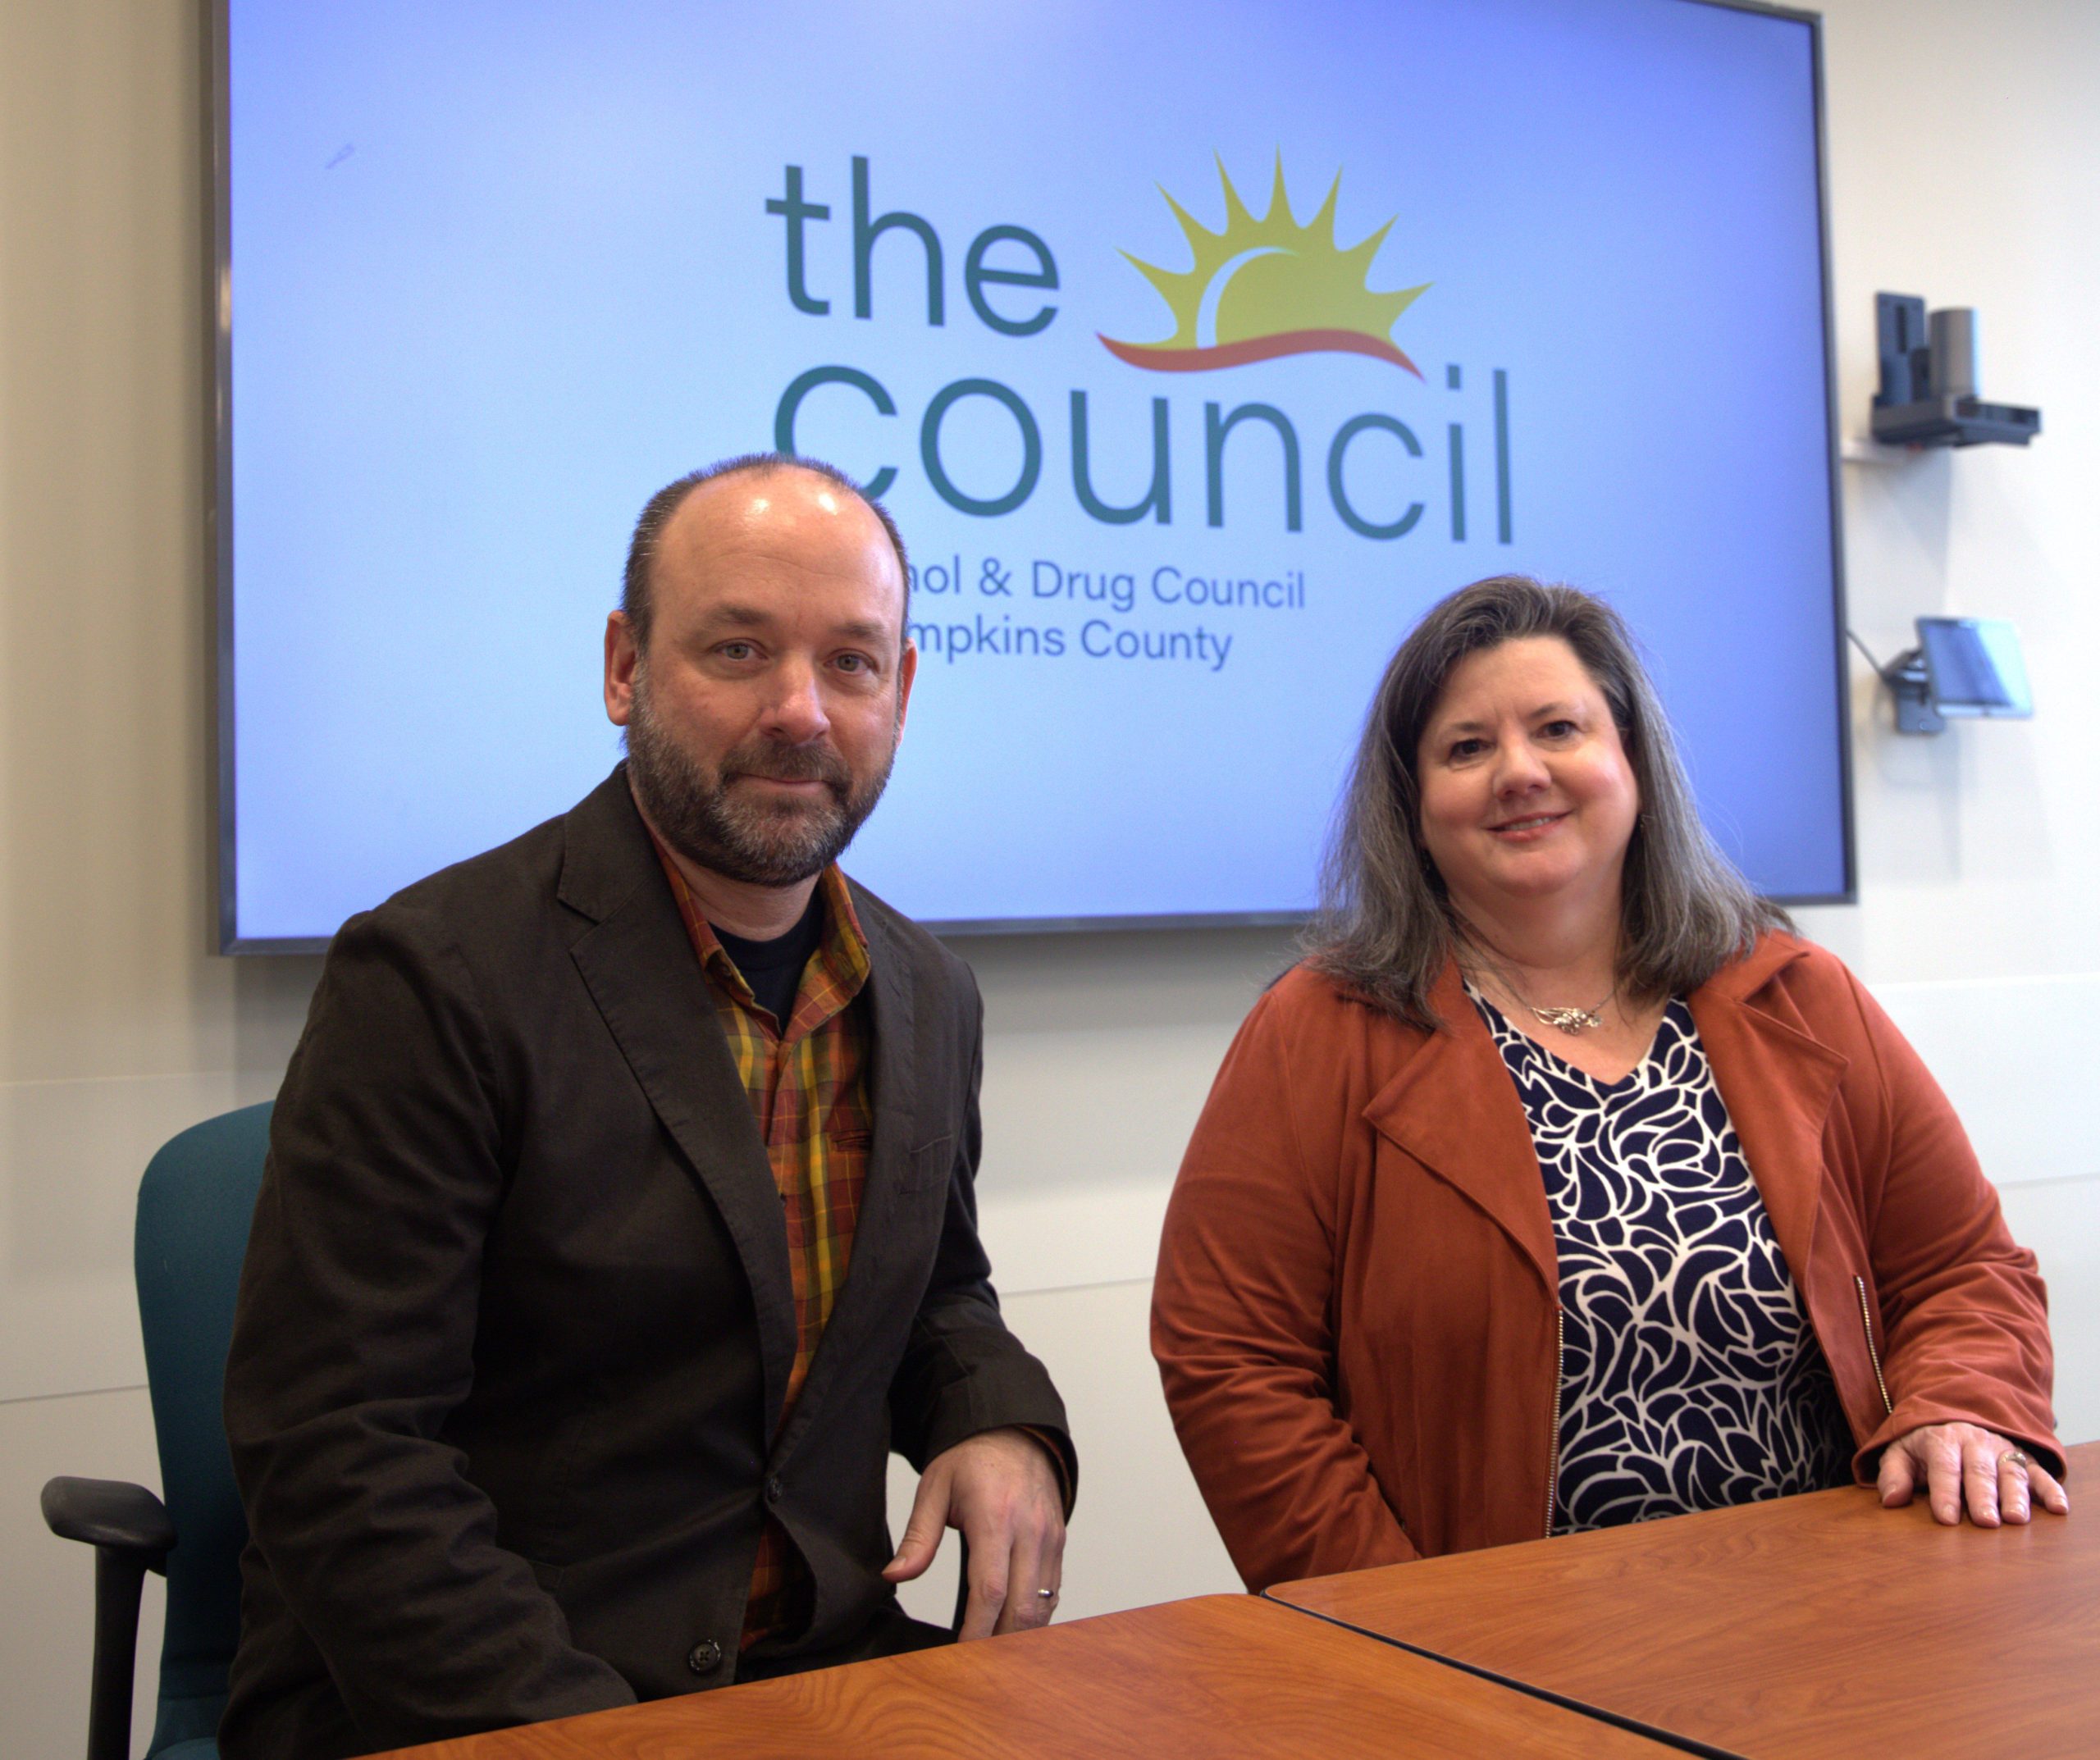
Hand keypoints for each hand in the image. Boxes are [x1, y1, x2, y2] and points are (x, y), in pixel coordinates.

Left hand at [882, 1427, 1065, 1638]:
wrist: (1014, 1431)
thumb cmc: (972, 1459)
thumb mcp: (934, 1488)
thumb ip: (918, 1536)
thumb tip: (895, 1575)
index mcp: (994, 1516)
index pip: (990, 1588)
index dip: (977, 1629)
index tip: (961, 1651)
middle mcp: (1029, 1528)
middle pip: (1022, 1606)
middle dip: (1000, 1641)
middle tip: (975, 1662)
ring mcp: (1050, 1536)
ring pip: (1043, 1604)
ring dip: (1020, 1634)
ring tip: (992, 1651)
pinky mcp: (1059, 1541)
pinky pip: (1053, 1590)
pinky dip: (1036, 1614)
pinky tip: (1014, 1626)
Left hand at [1877, 1422, 2069, 1525]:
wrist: (1954, 1415)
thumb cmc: (1925, 1445)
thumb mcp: (1900, 1452)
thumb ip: (1893, 1475)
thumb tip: (1890, 1500)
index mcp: (1942, 1440)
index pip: (1943, 1467)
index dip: (1944, 1492)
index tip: (1946, 1518)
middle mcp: (1974, 1443)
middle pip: (1979, 1471)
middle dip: (1982, 1497)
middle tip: (1986, 1522)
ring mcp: (2001, 1449)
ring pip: (2010, 1471)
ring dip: (2015, 1495)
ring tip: (2016, 1519)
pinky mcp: (2023, 1458)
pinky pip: (2039, 1472)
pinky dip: (2051, 1489)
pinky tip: (2059, 1508)